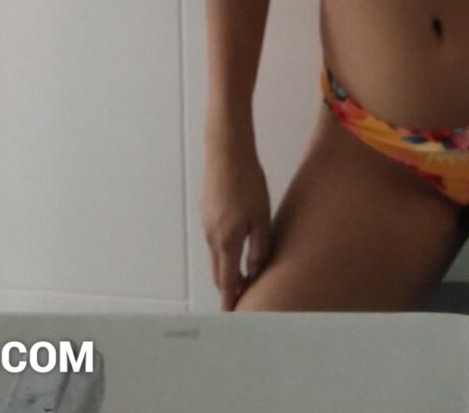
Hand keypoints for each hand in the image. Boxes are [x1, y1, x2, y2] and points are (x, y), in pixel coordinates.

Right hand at [201, 140, 272, 309]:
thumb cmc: (249, 183)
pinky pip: (215, 238)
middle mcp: (212, 237)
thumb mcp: (261, 216)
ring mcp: (207, 223)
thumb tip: (256, 270)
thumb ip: (260, 246)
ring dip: (228, 267)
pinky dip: (225, 250)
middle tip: (242, 299)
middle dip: (229, 287)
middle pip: (219, 272)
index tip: (233, 317)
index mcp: (227, 241)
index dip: (231, 300)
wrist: (227, 151)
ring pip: (217, 255)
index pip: (228, 281)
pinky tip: (238, 243)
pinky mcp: (207, 210)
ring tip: (245, 273)